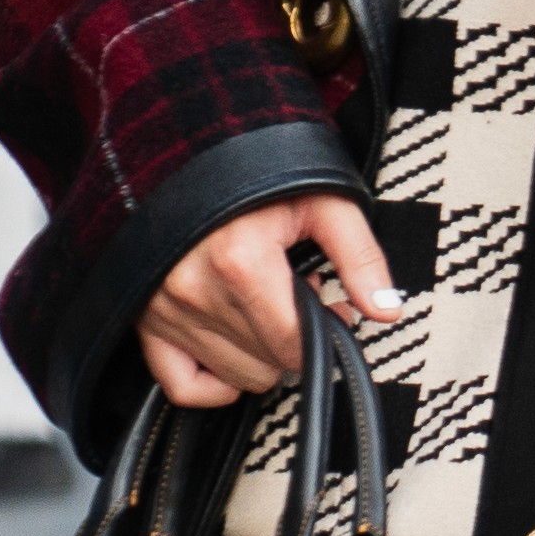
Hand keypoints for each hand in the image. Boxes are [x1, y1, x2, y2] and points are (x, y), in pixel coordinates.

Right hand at [140, 194, 404, 408]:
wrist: (188, 151)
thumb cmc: (254, 169)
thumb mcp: (321, 200)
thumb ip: (360, 256)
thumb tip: (387, 309)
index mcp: (240, 262)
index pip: (293, 343)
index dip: (326, 334)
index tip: (333, 309)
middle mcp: (197, 291)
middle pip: (269, 363)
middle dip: (296, 337)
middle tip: (298, 297)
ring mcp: (167, 308)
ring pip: (236, 375)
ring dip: (261, 353)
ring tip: (265, 305)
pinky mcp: (147, 319)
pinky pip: (181, 385)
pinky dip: (214, 381)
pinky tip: (237, 353)